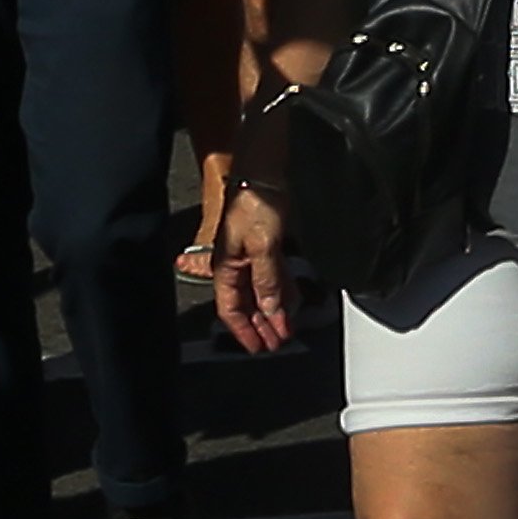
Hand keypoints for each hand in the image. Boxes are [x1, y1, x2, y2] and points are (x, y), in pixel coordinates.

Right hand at [212, 178, 298, 355]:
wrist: (263, 171)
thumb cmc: (254, 202)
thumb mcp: (262, 246)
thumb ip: (267, 280)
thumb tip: (271, 310)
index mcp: (225, 268)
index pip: (231, 309)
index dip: (244, 331)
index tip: (258, 347)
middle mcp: (236, 265)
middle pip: (247, 304)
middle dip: (261, 325)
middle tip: (277, 343)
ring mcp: (251, 255)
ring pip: (261, 291)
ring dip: (274, 310)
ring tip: (286, 327)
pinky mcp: (266, 244)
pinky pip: (273, 274)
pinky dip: (282, 290)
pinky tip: (292, 300)